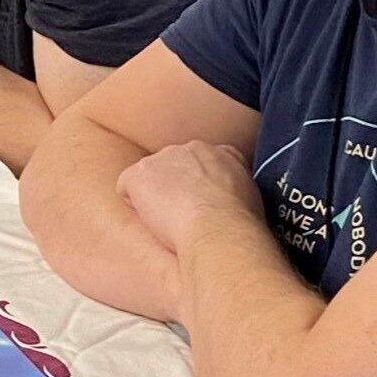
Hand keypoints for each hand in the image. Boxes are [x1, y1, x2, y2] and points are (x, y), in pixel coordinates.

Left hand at [117, 141, 264, 253]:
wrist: (217, 228)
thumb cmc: (237, 222)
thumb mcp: (251, 195)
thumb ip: (237, 185)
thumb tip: (233, 196)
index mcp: (218, 152)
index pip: (198, 161)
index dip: (195, 184)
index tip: (198, 202)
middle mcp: (188, 148)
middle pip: (170, 167)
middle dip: (172, 189)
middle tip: (182, 216)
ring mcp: (161, 159)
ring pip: (148, 178)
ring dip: (153, 197)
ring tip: (169, 221)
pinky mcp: (138, 174)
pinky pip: (126, 187)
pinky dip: (133, 204)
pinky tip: (152, 219)